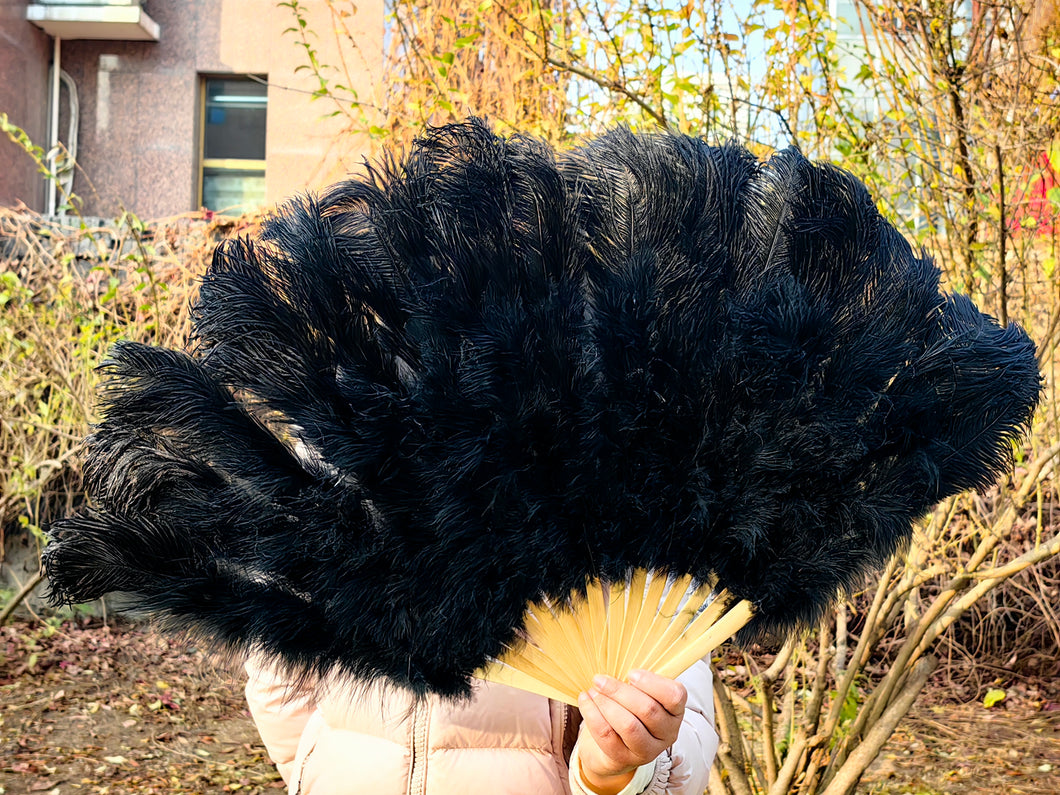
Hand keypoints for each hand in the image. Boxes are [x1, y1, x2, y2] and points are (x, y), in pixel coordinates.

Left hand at [576, 670, 686, 794]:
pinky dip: (592, 715)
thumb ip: (636, 681)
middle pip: (648, 709)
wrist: (611, 747)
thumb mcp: (639, 694)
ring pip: (628, 725)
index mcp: (675, 711)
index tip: (630, 673)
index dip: (653, 683)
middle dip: (619, 691)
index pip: (675, 696)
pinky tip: (585, 701)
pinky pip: (607, 736)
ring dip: (606, 703)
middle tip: (599, 679)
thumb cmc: (628, 710)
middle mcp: (667, 733)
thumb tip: (616, 660)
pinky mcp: (625, 760)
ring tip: (592, 691)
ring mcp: (648, 750)